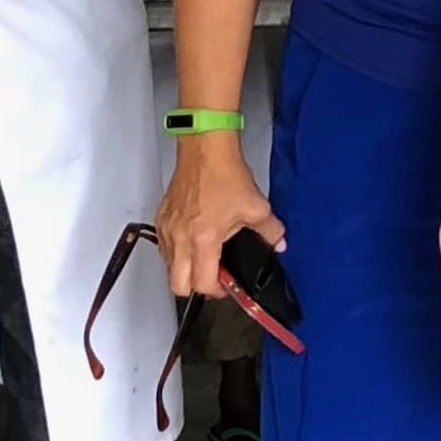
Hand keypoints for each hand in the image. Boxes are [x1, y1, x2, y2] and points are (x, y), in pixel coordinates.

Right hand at [156, 136, 285, 298]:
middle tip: (214, 276)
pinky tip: (192, 241)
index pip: (202, 284)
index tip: (227, 285)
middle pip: (177, 285)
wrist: (206, 149)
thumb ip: (271, 231)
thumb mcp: (257, 206)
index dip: (217, 291)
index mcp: (203, 240)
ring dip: (185, 269)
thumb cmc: (225, 174)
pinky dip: (176, 252)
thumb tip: (279, 244)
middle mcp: (180, 239)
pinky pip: (163, 247)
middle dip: (196, 287)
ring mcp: (167, 229)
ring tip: (204, 257)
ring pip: (168, 267)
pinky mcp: (161, 218)